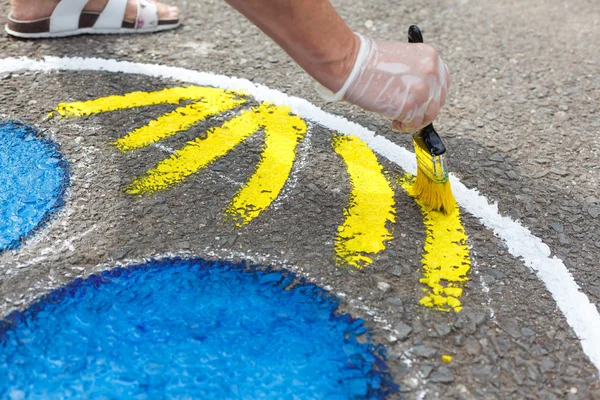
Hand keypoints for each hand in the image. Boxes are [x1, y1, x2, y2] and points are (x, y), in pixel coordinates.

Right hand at [317, 34, 449, 131]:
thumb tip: (418, 92)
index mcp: (429, 56)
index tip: (422, 102)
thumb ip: (415, 73)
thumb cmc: (365, 61)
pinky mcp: (409, 106)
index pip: (443, 81)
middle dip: (423, 110)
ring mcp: (422, 90)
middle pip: (438, 101)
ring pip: (428, 116)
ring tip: (398, 118)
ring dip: (414, 120)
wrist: (349, 63)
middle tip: (408, 113)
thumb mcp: (401, 58)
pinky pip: (414, 125)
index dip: (433, 95)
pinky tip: (392, 121)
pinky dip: (404, 127)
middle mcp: (431, 72)